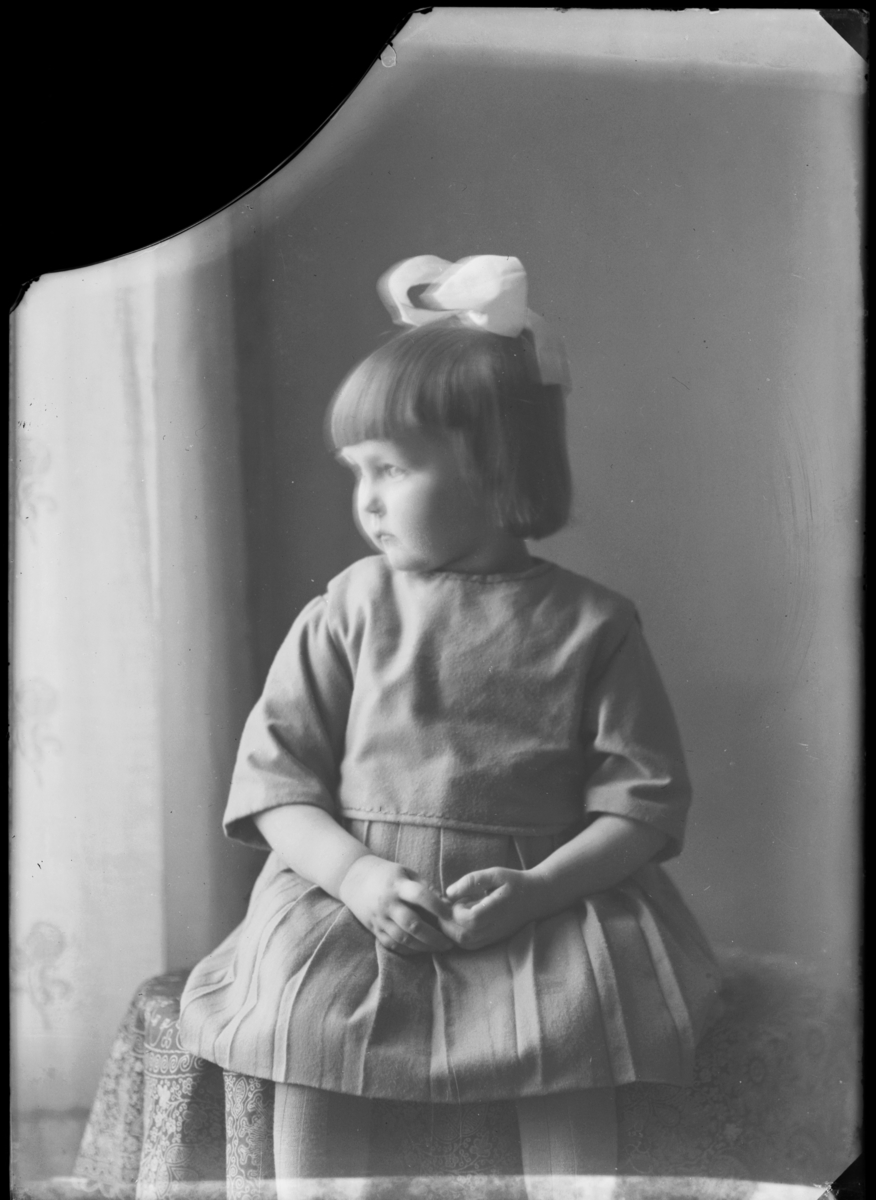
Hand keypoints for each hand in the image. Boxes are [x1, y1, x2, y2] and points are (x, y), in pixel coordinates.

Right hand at [339, 855, 453, 955]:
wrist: (353, 879)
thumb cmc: (387, 874)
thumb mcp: (406, 872)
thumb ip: (426, 887)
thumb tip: (447, 903)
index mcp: (398, 885)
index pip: (420, 896)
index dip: (437, 906)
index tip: (450, 914)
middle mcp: (388, 903)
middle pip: (412, 924)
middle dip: (433, 936)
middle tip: (449, 943)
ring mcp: (380, 918)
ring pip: (403, 938)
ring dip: (423, 946)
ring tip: (439, 948)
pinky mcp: (374, 929)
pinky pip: (392, 944)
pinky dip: (408, 950)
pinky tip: (421, 949)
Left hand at [440, 867, 551, 950]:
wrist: (537, 897)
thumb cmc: (515, 882)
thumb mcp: (495, 874)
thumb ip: (471, 881)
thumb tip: (449, 892)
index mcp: (497, 910)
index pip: (470, 920)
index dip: (456, 910)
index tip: (456, 898)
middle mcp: (495, 928)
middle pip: (464, 936)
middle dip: (447, 923)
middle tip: (446, 907)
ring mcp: (494, 936)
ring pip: (465, 944)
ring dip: (451, 931)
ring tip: (452, 913)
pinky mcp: (493, 940)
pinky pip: (471, 946)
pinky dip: (459, 936)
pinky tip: (460, 921)